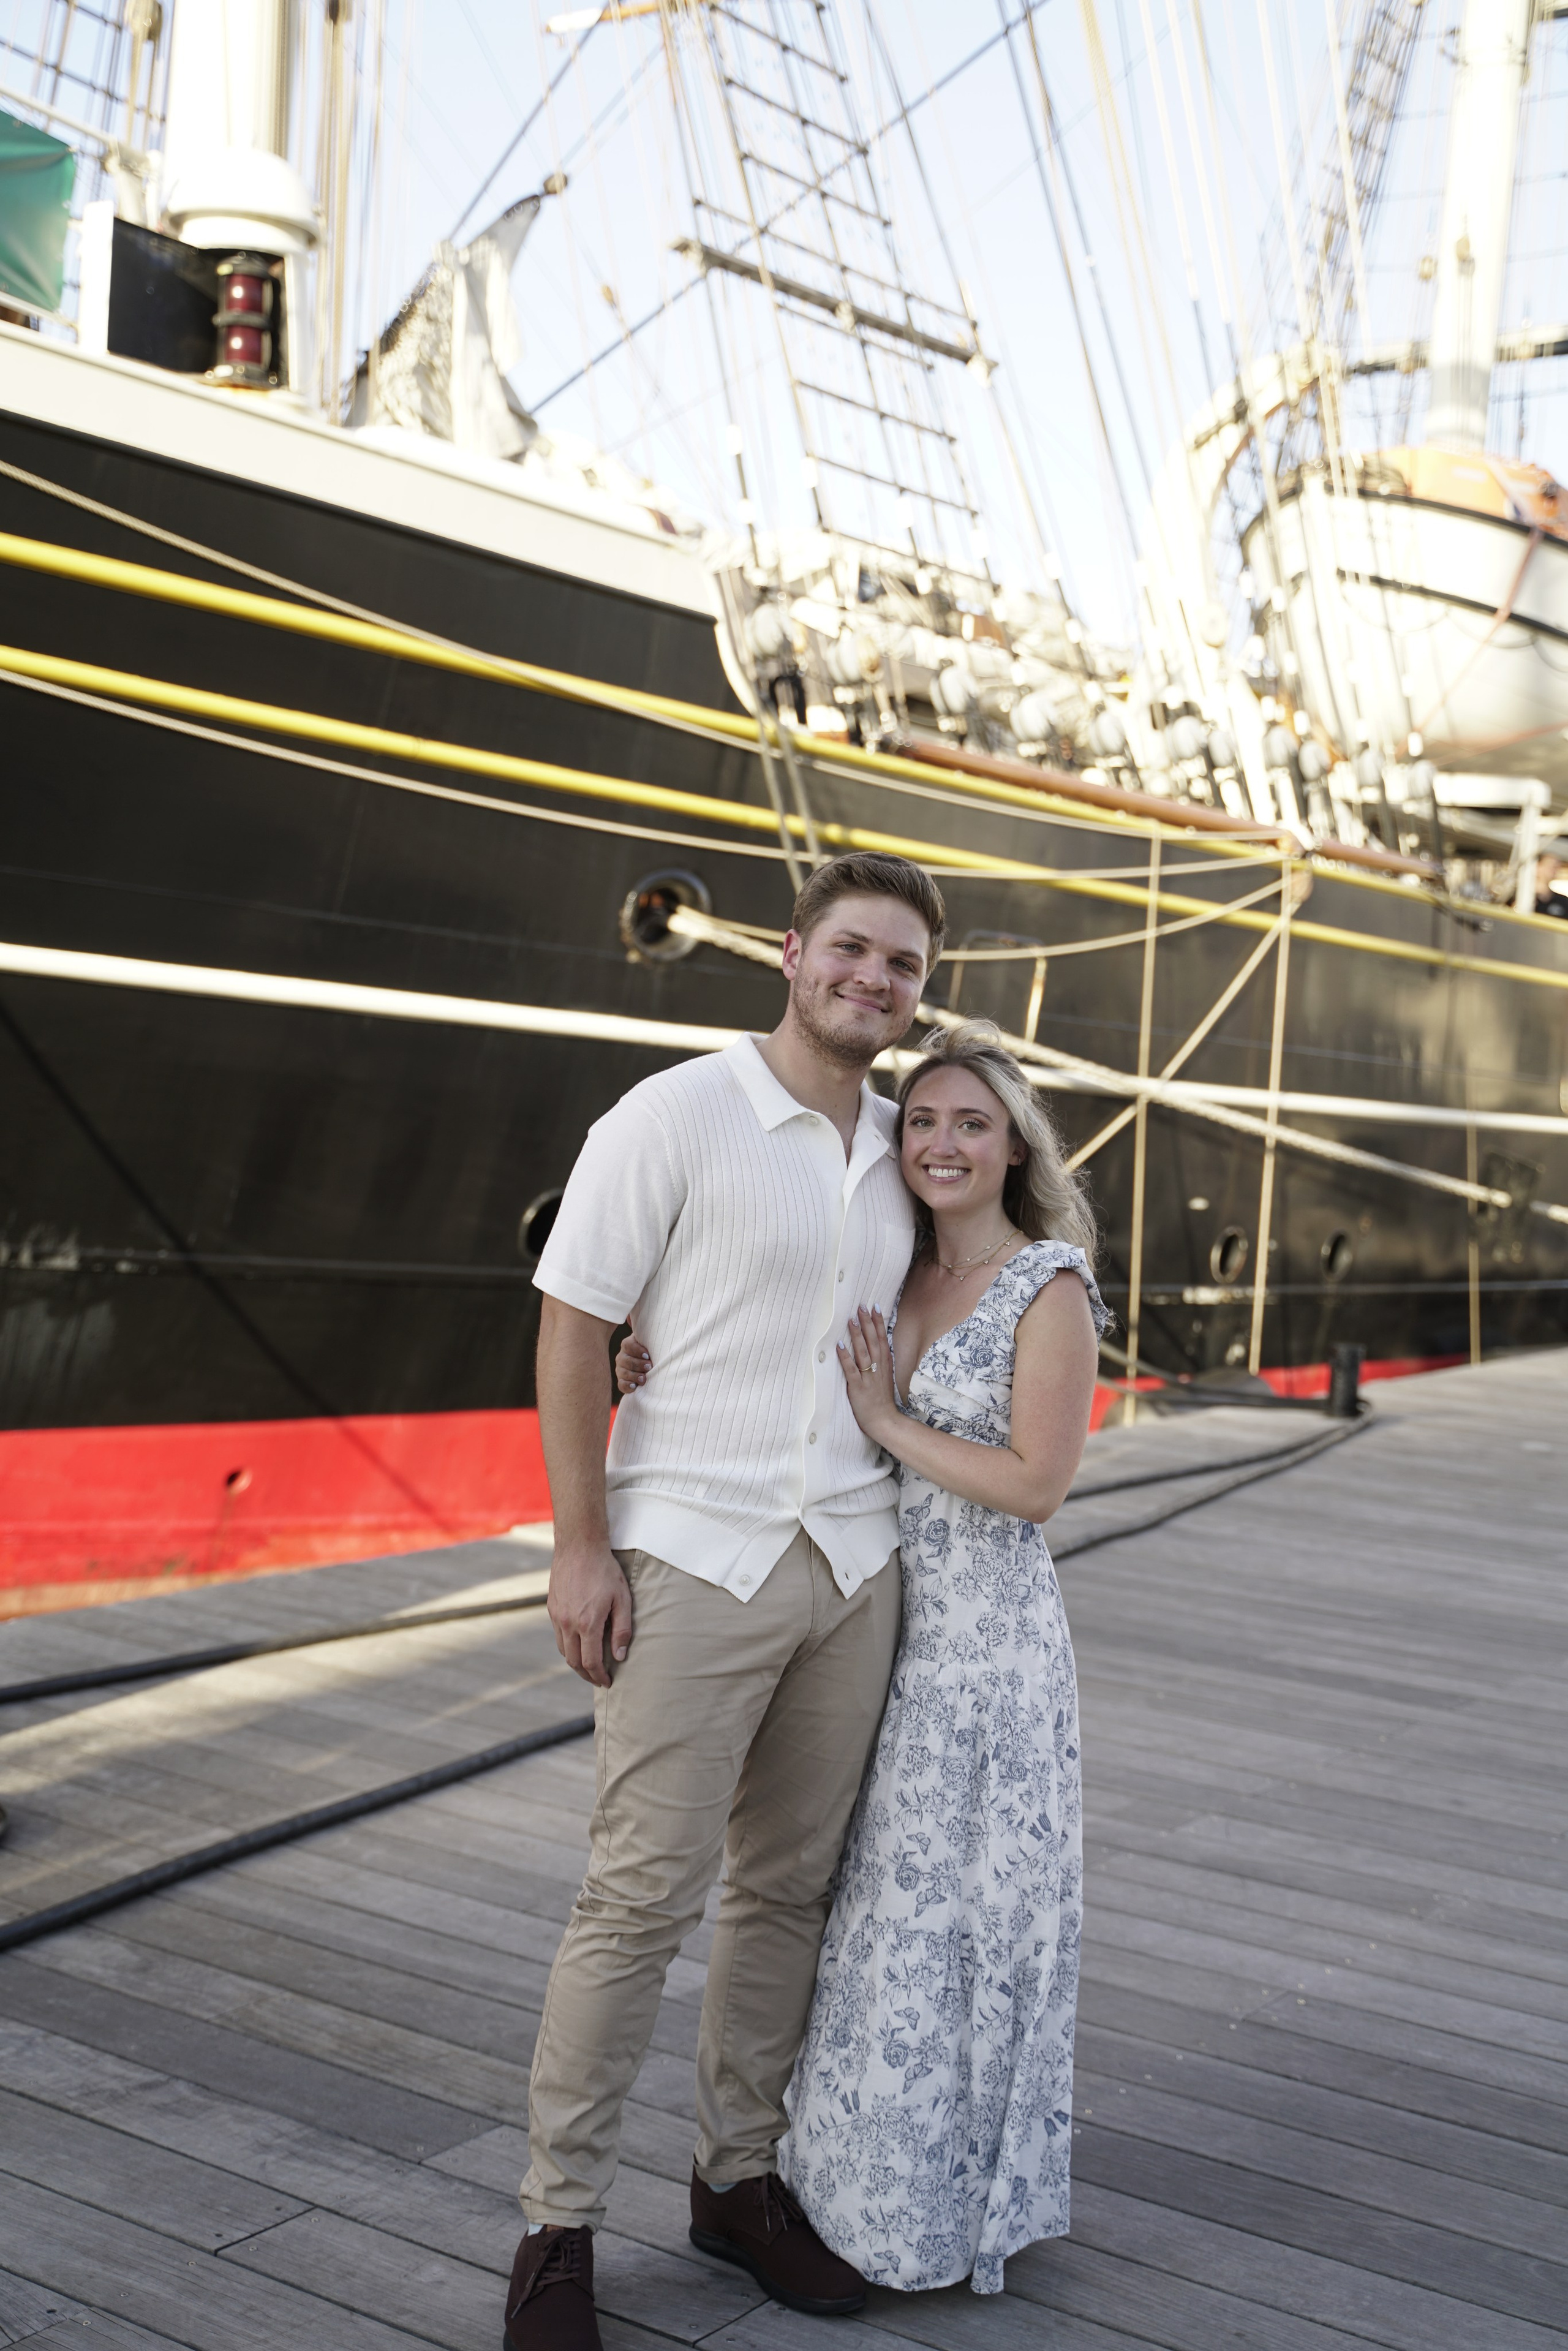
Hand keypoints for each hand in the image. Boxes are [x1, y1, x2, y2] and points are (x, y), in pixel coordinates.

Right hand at [548, 1540, 632, 1687]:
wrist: (579, 1547)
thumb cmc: (605, 1571)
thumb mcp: (622, 1599)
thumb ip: (621, 1630)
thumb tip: (619, 1656)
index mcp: (587, 1624)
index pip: (591, 1662)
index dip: (599, 1676)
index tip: (607, 1682)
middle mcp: (568, 1623)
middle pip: (574, 1661)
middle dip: (587, 1674)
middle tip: (598, 1679)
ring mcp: (557, 1616)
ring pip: (563, 1650)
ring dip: (575, 1662)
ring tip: (589, 1665)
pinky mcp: (552, 1608)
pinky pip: (558, 1635)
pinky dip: (568, 1646)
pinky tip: (579, 1643)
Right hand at [614, 1332, 650, 1393]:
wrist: (650, 1363)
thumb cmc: (651, 1349)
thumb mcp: (650, 1338)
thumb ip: (647, 1330)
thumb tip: (635, 1317)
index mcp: (628, 1345)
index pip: (628, 1346)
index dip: (638, 1350)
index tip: (648, 1355)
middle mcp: (622, 1356)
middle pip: (626, 1360)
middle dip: (638, 1364)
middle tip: (650, 1367)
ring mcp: (621, 1369)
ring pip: (624, 1373)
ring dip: (634, 1376)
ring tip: (644, 1379)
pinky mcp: (622, 1381)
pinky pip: (621, 1384)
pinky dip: (627, 1386)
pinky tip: (634, 1387)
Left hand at [837, 1305, 899, 1442]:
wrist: (884, 1421)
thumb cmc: (881, 1400)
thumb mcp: (885, 1376)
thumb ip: (882, 1360)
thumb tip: (878, 1344)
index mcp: (884, 1364)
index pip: (882, 1339)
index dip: (878, 1323)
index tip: (875, 1306)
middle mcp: (878, 1368)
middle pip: (873, 1341)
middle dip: (867, 1323)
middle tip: (862, 1306)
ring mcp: (869, 1377)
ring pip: (863, 1353)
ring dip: (857, 1336)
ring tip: (851, 1320)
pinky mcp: (859, 1388)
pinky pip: (852, 1370)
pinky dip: (846, 1358)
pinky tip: (840, 1346)